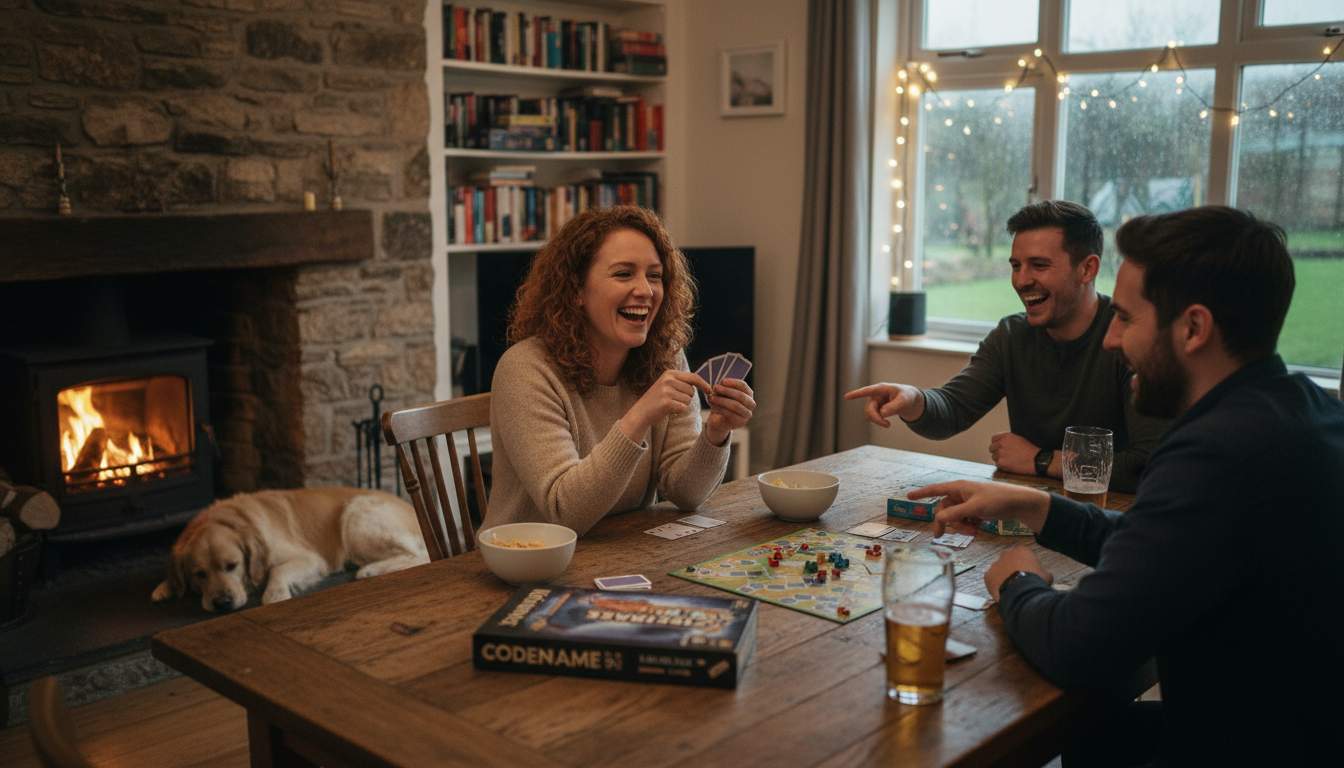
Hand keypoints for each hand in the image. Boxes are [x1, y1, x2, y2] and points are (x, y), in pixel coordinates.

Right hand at [619, 370, 709, 441]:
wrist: (641, 412)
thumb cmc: (657, 400)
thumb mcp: (667, 385)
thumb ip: (682, 381)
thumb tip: (702, 383)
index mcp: (670, 373)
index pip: (693, 377)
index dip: (703, 384)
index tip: (709, 390)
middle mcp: (668, 380)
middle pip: (692, 390)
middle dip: (687, 398)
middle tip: (674, 400)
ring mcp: (666, 391)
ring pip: (688, 400)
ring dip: (682, 405)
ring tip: (670, 405)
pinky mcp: (666, 402)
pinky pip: (683, 407)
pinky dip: (679, 411)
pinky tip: (669, 410)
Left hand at [704, 378, 754, 445]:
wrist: (720, 422)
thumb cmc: (722, 404)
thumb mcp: (722, 394)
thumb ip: (722, 388)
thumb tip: (719, 384)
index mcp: (748, 393)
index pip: (743, 386)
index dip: (733, 382)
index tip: (722, 381)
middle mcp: (751, 403)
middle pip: (741, 396)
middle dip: (727, 391)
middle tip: (715, 388)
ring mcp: (747, 414)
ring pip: (736, 405)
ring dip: (722, 400)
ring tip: (711, 398)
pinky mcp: (741, 422)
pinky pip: (731, 414)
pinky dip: (720, 409)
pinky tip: (712, 407)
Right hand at [842, 382, 924, 426]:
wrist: (909, 401)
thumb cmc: (907, 397)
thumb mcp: (904, 401)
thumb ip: (894, 407)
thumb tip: (882, 413)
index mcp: (881, 389)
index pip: (867, 391)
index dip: (857, 394)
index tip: (846, 397)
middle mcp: (875, 395)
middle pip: (869, 409)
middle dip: (876, 419)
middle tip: (888, 425)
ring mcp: (874, 402)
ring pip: (869, 414)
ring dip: (877, 421)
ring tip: (888, 424)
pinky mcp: (875, 408)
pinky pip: (872, 417)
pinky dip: (878, 421)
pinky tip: (886, 422)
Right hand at [907, 479, 1050, 536]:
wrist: (1020, 504)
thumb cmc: (998, 500)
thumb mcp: (974, 508)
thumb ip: (954, 514)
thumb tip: (937, 520)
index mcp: (959, 487)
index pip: (935, 489)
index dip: (921, 493)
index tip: (909, 497)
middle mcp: (962, 494)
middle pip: (944, 509)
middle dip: (946, 522)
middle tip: (941, 536)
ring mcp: (970, 503)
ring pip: (955, 517)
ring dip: (959, 526)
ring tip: (972, 531)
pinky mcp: (977, 511)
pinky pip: (965, 520)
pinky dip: (968, 526)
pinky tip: (978, 528)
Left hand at [984, 545, 1051, 600]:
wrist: (1021, 591)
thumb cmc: (1035, 581)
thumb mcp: (1046, 576)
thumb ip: (1044, 572)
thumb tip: (1047, 576)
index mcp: (1021, 550)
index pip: (1023, 554)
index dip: (1027, 564)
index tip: (1030, 573)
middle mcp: (1006, 554)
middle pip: (1010, 560)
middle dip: (1014, 568)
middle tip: (1020, 580)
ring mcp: (995, 564)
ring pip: (999, 570)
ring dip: (1004, 576)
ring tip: (1012, 587)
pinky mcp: (988, 575)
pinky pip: (991, 579)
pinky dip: (996, 584)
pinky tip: (1003, 591)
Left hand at [988, 432, 1039, 474]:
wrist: (1036, 460)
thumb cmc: (1030, 450)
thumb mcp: (1019, 439)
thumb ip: (1008, 440)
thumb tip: (999, 443)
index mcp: (1006, 436)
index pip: (993, 439)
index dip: (996, 444)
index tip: (998, 447)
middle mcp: (1002, 443)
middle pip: (991, 448)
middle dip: (996, 452)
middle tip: (1005, 456)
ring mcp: (1000, 453)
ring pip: (994, 457)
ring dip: (999, 459)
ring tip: (1010, 460)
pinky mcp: (1001, 462)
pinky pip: (997, 464)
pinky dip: (1002, 465)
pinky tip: (1010, 465)